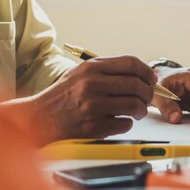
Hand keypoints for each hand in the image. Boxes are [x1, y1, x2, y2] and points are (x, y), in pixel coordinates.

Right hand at [29, 56, 155, 144]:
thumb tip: (140, 73)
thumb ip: (107, 71)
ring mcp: (93, 106)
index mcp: (91, 68)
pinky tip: (118, 122)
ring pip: (135, 105)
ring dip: (141, 110)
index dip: (146, 72)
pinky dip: (126, 124)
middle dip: (148, 93)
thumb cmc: (62, 97)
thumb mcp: (80, 74)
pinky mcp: (94, 126)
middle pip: (137, 85)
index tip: (151, 79)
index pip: (131, 63)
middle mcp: (93, 84)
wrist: (37, 119)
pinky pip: (125, 124)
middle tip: (146, 99)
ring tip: (137, 112)